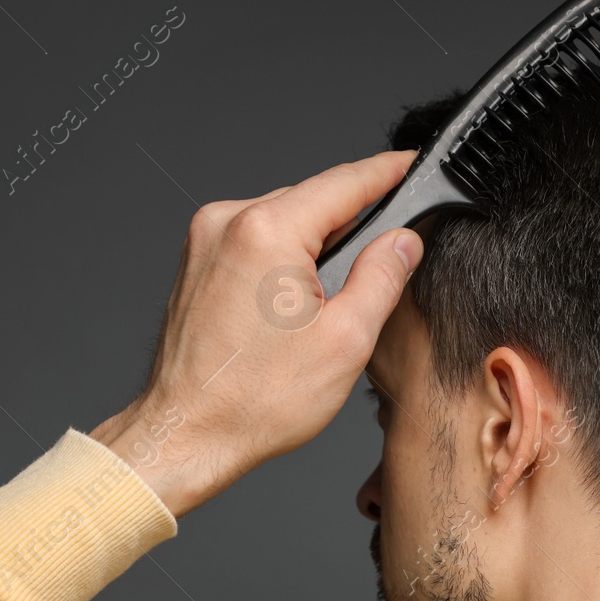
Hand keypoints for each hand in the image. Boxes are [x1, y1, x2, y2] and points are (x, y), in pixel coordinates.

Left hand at [90, 151, 423, 516]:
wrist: (186, 435)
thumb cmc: (254, 402)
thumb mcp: (346, 340)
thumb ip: (383, 277)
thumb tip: (403, 241)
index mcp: (267, 231)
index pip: (345, 181)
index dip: (388, 172)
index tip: (413, 164)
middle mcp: (228, 223)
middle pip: (314, 201)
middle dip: (353, 225)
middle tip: (386, 261)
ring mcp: (205, 240)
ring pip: (285, 222)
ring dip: (316, 248)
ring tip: (330, 305)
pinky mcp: (197, 262)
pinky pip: (256, 241)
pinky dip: (284, 260)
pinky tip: (294, 308)